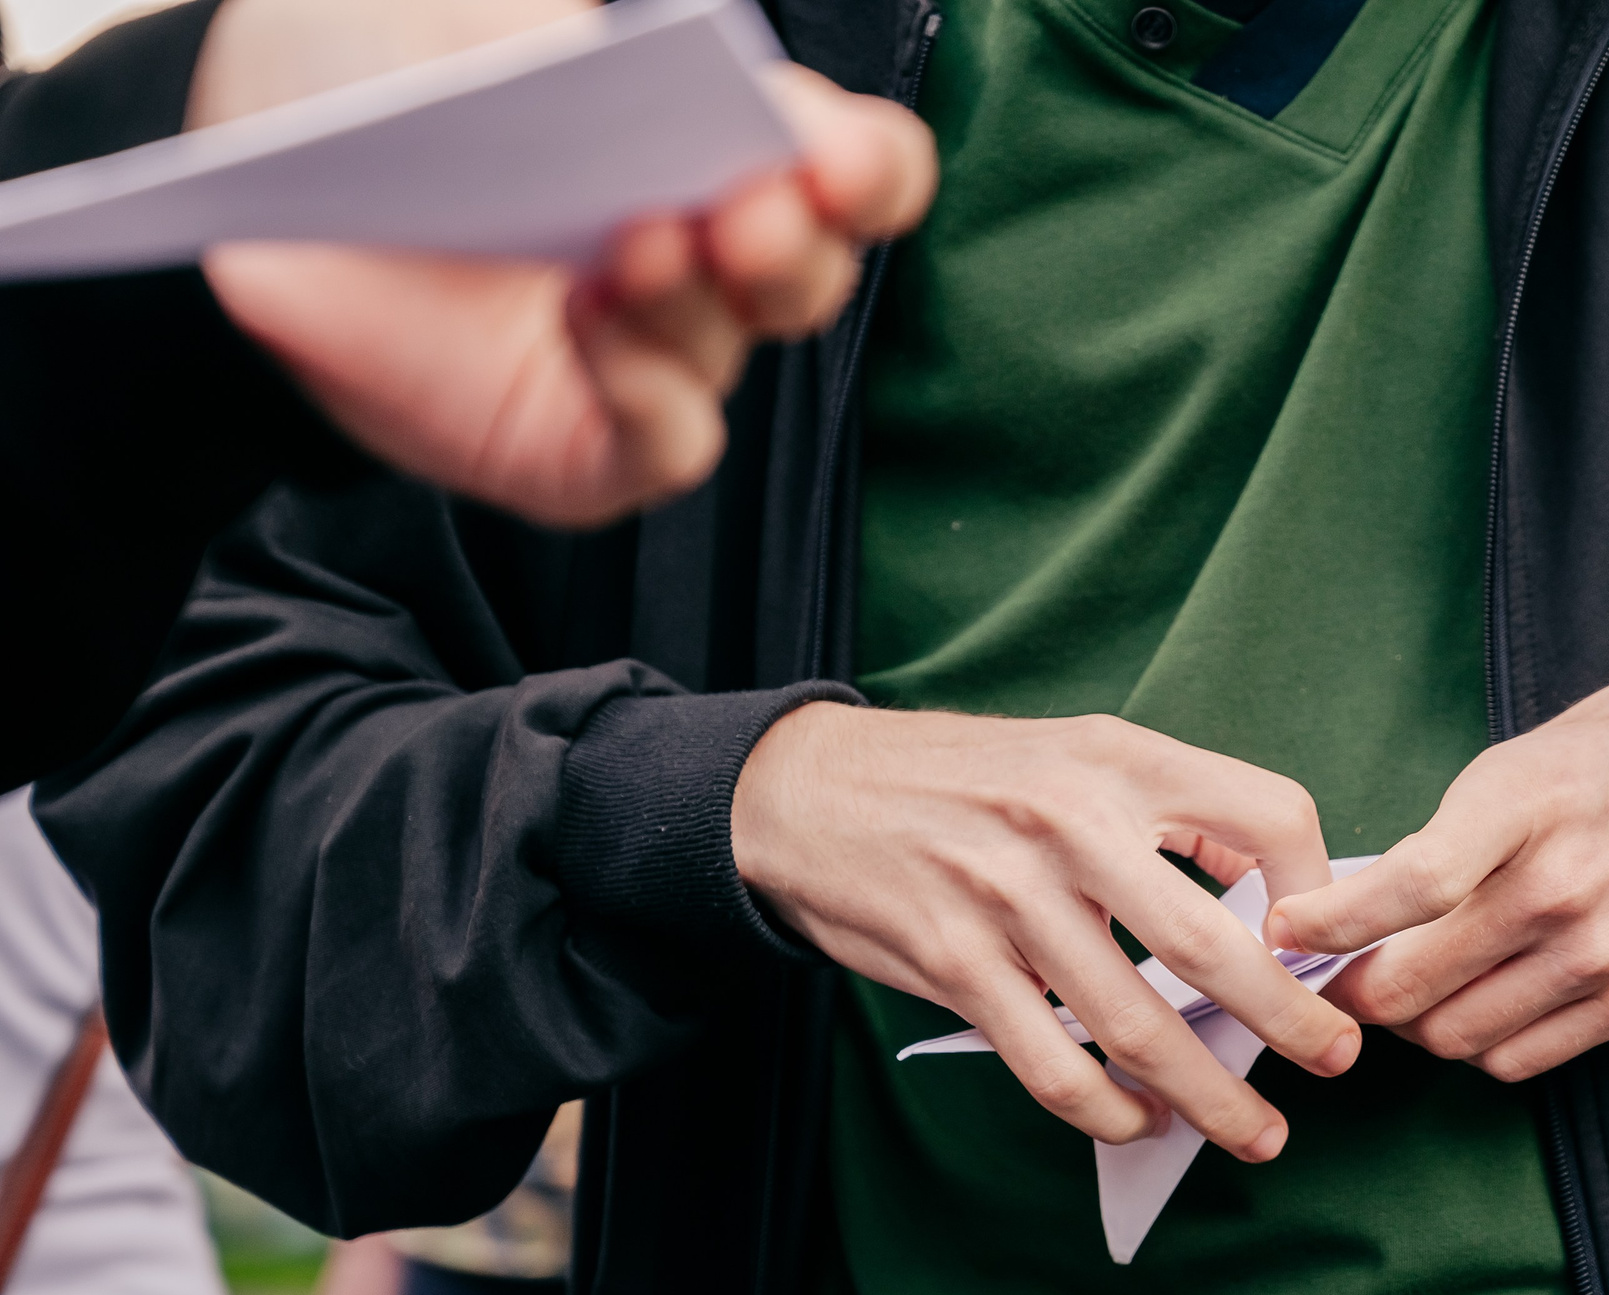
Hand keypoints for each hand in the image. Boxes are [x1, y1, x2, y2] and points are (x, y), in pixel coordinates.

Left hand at [188, 0, 937, 527]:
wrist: (255, 164)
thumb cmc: (393, 75)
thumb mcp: (477, 17)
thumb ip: (565, 33)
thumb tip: (614, 59)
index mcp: (727, 149)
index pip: (860, 174)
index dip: (866, 167)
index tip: (833, 152)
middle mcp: (711, 266)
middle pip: (812, 277)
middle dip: (792, 242)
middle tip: (752, 204)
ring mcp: (652, 362)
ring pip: (729, 348)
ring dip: (695, 298)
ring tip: (638, 242)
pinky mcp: (585, 450)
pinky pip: (663, 446)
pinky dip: (648, 392)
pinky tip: (596, 322)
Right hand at [732, 705, 1362, 1159]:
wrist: (807, 791)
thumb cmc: (963, 781)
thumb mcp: (1076, 754)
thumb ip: (1170, 813)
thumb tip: (1276, 900)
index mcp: (1121, 758)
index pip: (1268, 816)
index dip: (1315, 888)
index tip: (1319, 943)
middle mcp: (1070, 823)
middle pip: (1216, 945)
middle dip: (1291, 1020)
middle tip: (1337, 1060)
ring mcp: (1008, 898)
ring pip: (1137, 1027)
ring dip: (1211, 1096)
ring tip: (1255, 1131)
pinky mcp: (956, 964)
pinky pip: (1053, 1065)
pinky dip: (1108, 1110)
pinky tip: (1139, 1121)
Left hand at [1266, 664, 1608, 1081]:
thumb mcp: (1546, 747)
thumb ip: (1466, 822)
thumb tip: (1378, 891)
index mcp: (1526, 801)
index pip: (1403, 888)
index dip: (1325, 925)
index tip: (1282, 930)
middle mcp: (1561, 887)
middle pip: (1411, 985)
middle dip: (1352, 990)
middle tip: (1334, 973)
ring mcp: (1602, 954)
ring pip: (1455, 1036)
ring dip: (1413, 1023)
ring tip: (1406, 988)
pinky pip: (1519, 1059)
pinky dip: (1479, 1043)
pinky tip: (1476, 1005)